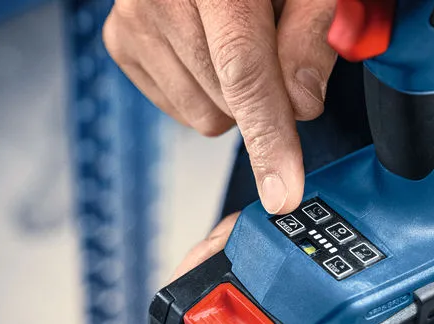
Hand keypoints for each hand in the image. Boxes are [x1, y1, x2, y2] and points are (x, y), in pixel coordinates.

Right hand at [103, 0, 337, 213]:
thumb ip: (313, 34)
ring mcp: (131, 21)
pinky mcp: (121, 42)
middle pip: (229, 101)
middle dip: (267, 92)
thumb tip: (302, 107)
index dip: (270, 137)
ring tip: (235, 37)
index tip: (283, 191)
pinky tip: (207, 48)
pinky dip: (206, 90)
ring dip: (233, 93)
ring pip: (205, 115)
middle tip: (273, 42)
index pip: (244, 71)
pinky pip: (182, 108)